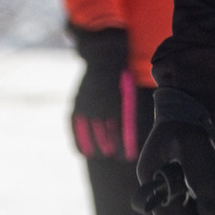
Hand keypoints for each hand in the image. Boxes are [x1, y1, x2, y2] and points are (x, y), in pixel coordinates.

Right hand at [70, 26, 131, 158]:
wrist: (104, 57)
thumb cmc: (124, 76)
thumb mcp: (132, 92)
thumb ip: (134, 114)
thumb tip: (138, 136)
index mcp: (117, 102)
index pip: (122, 132)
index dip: (125, 147)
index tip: (128, 157)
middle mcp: (100, 105)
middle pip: (107, 136)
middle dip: (113, 149)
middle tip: (119, 158)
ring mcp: (86, 104)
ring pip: (92, 133)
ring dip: (98, 147)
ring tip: (104, 155)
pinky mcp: (77, 103)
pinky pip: (76, 127)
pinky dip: (79, 141)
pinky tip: (84, 153)